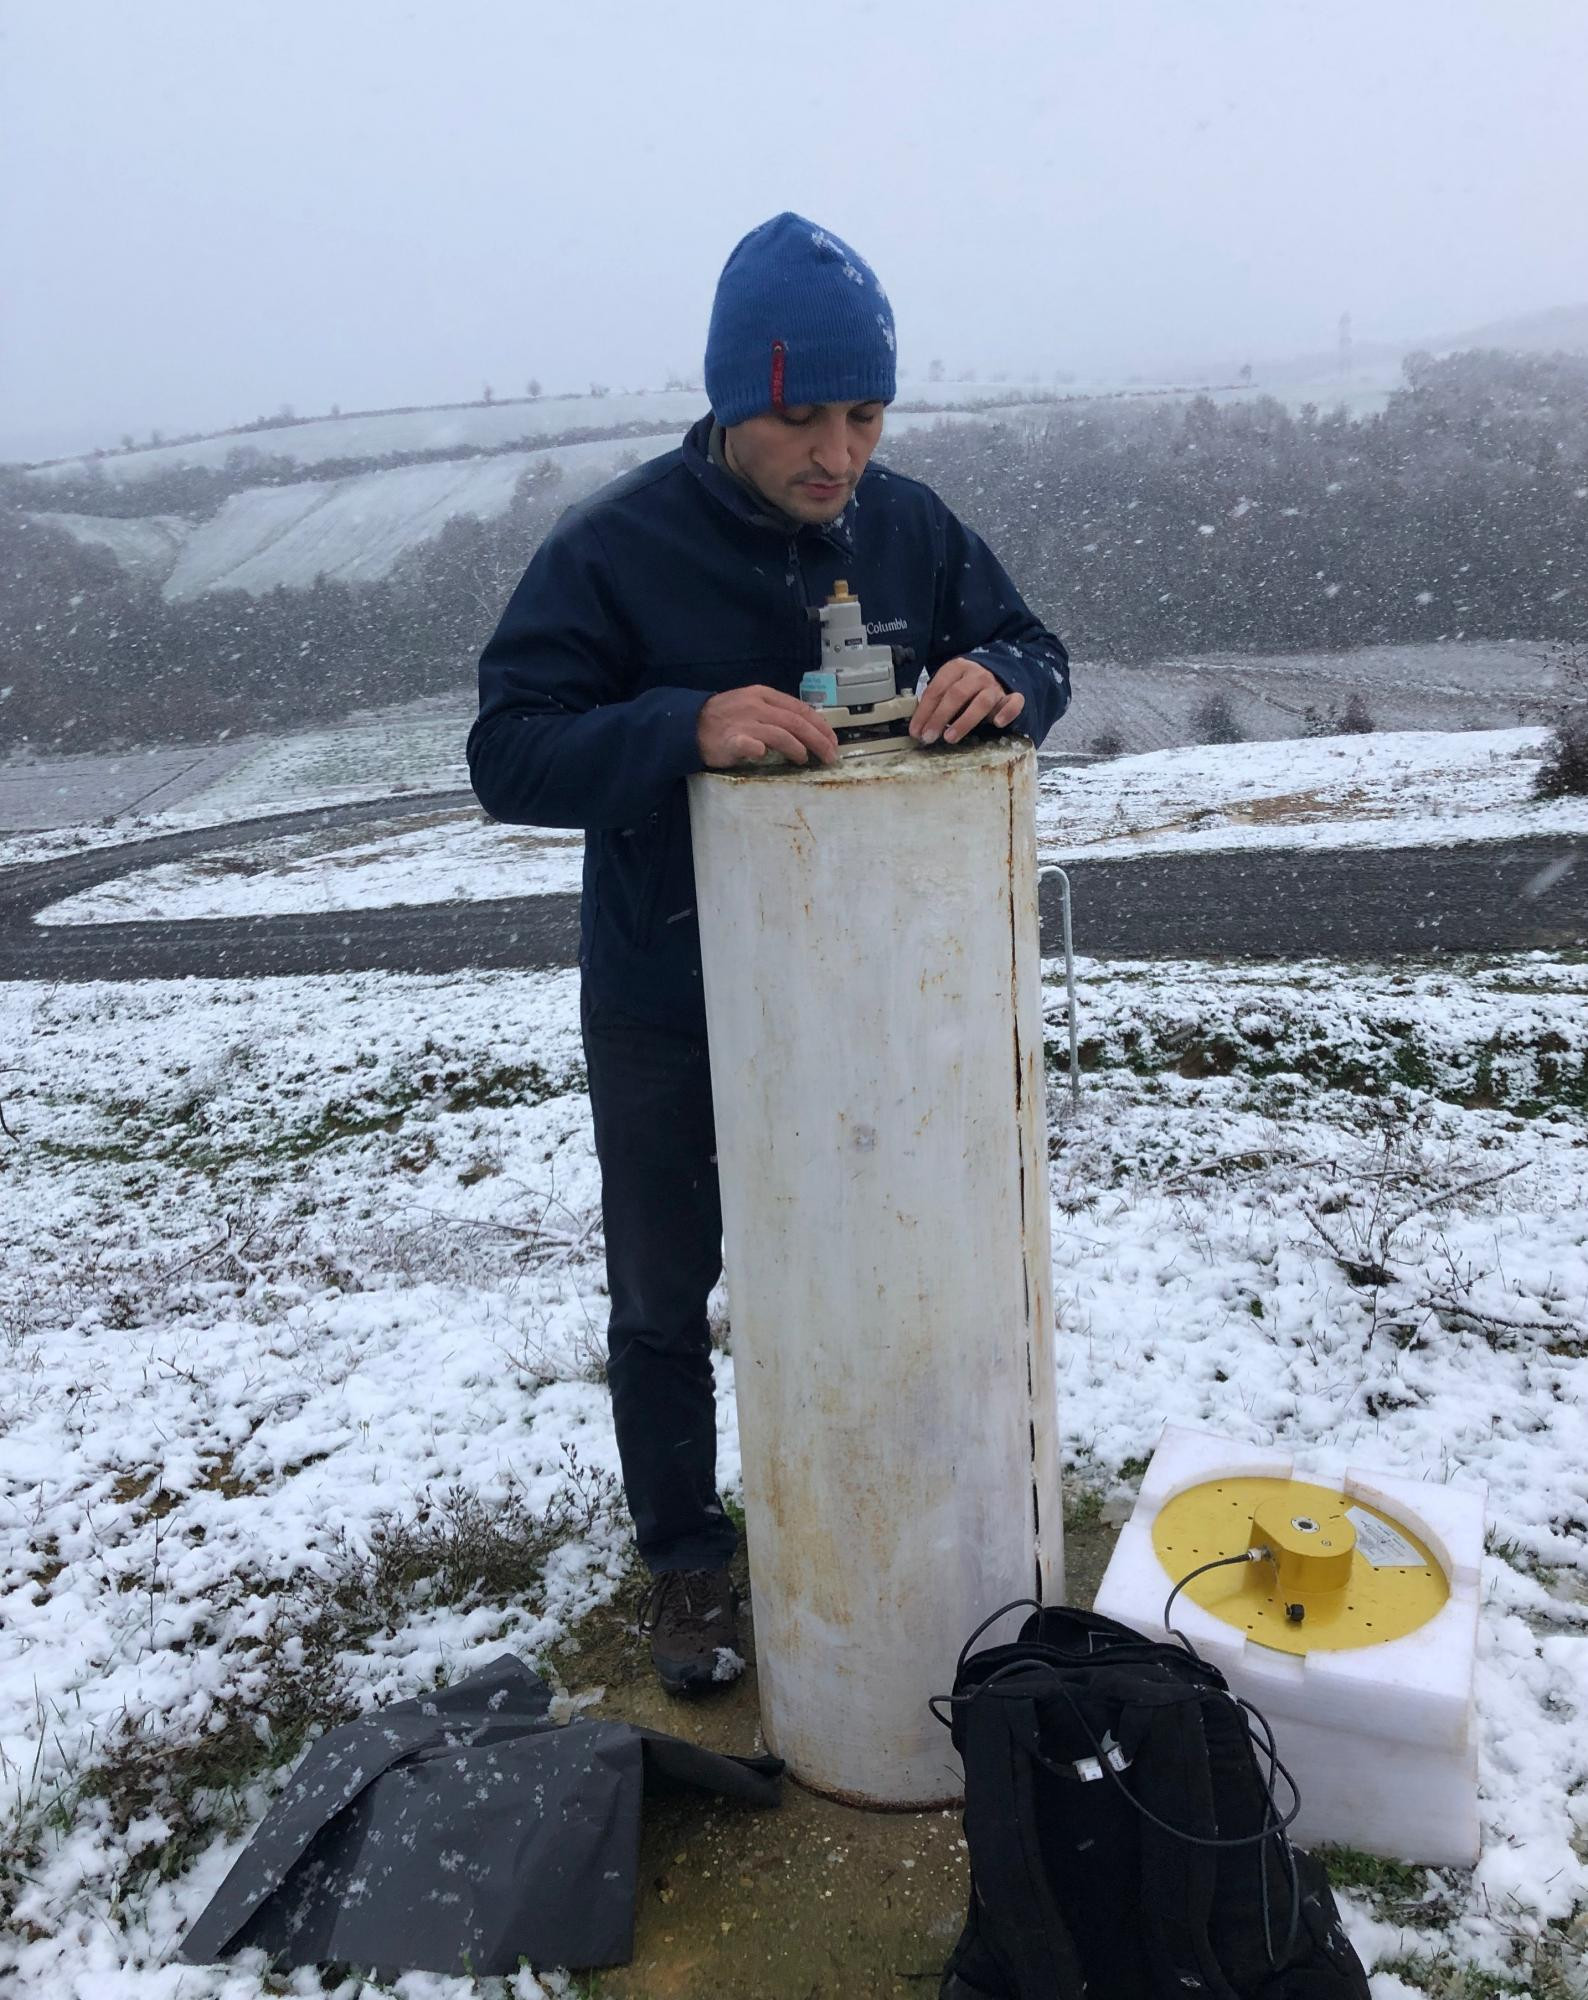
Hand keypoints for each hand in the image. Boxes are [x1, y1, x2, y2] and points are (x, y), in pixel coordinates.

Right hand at [698, 686, 839, 768]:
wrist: (688, 724)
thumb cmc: (724, 718)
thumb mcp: (752, 706)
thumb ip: (776, 713)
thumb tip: (805, 727)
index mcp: (764, 695)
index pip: (800, 709)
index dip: (820, 725)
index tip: (833, 740)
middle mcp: (757, 706)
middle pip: (796, 722)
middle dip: (818, 739)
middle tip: (830, 756)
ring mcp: (744, 722)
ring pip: (781, 733)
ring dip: (798, 748)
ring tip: (806, 759)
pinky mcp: (731, 739)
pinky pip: (749, 744)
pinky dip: (759, 749)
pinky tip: (765, 755)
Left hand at [909, 657, 1024, 744]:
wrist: (998, 672)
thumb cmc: (967, 685)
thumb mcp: (949, 685)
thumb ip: (936, 699)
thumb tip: (918, 725)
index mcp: (957, 668)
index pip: (937, 689)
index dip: (924, 711)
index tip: (915, 730)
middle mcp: (976, 675)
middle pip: (957, 694)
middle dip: (939, 717)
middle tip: (928, 736)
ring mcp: (995, 686)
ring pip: (982, 702)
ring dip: (964, 721)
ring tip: (950, 738)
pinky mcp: (1011, 696)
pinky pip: (1014, 702)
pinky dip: (1007, 712)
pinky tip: (998, 723)